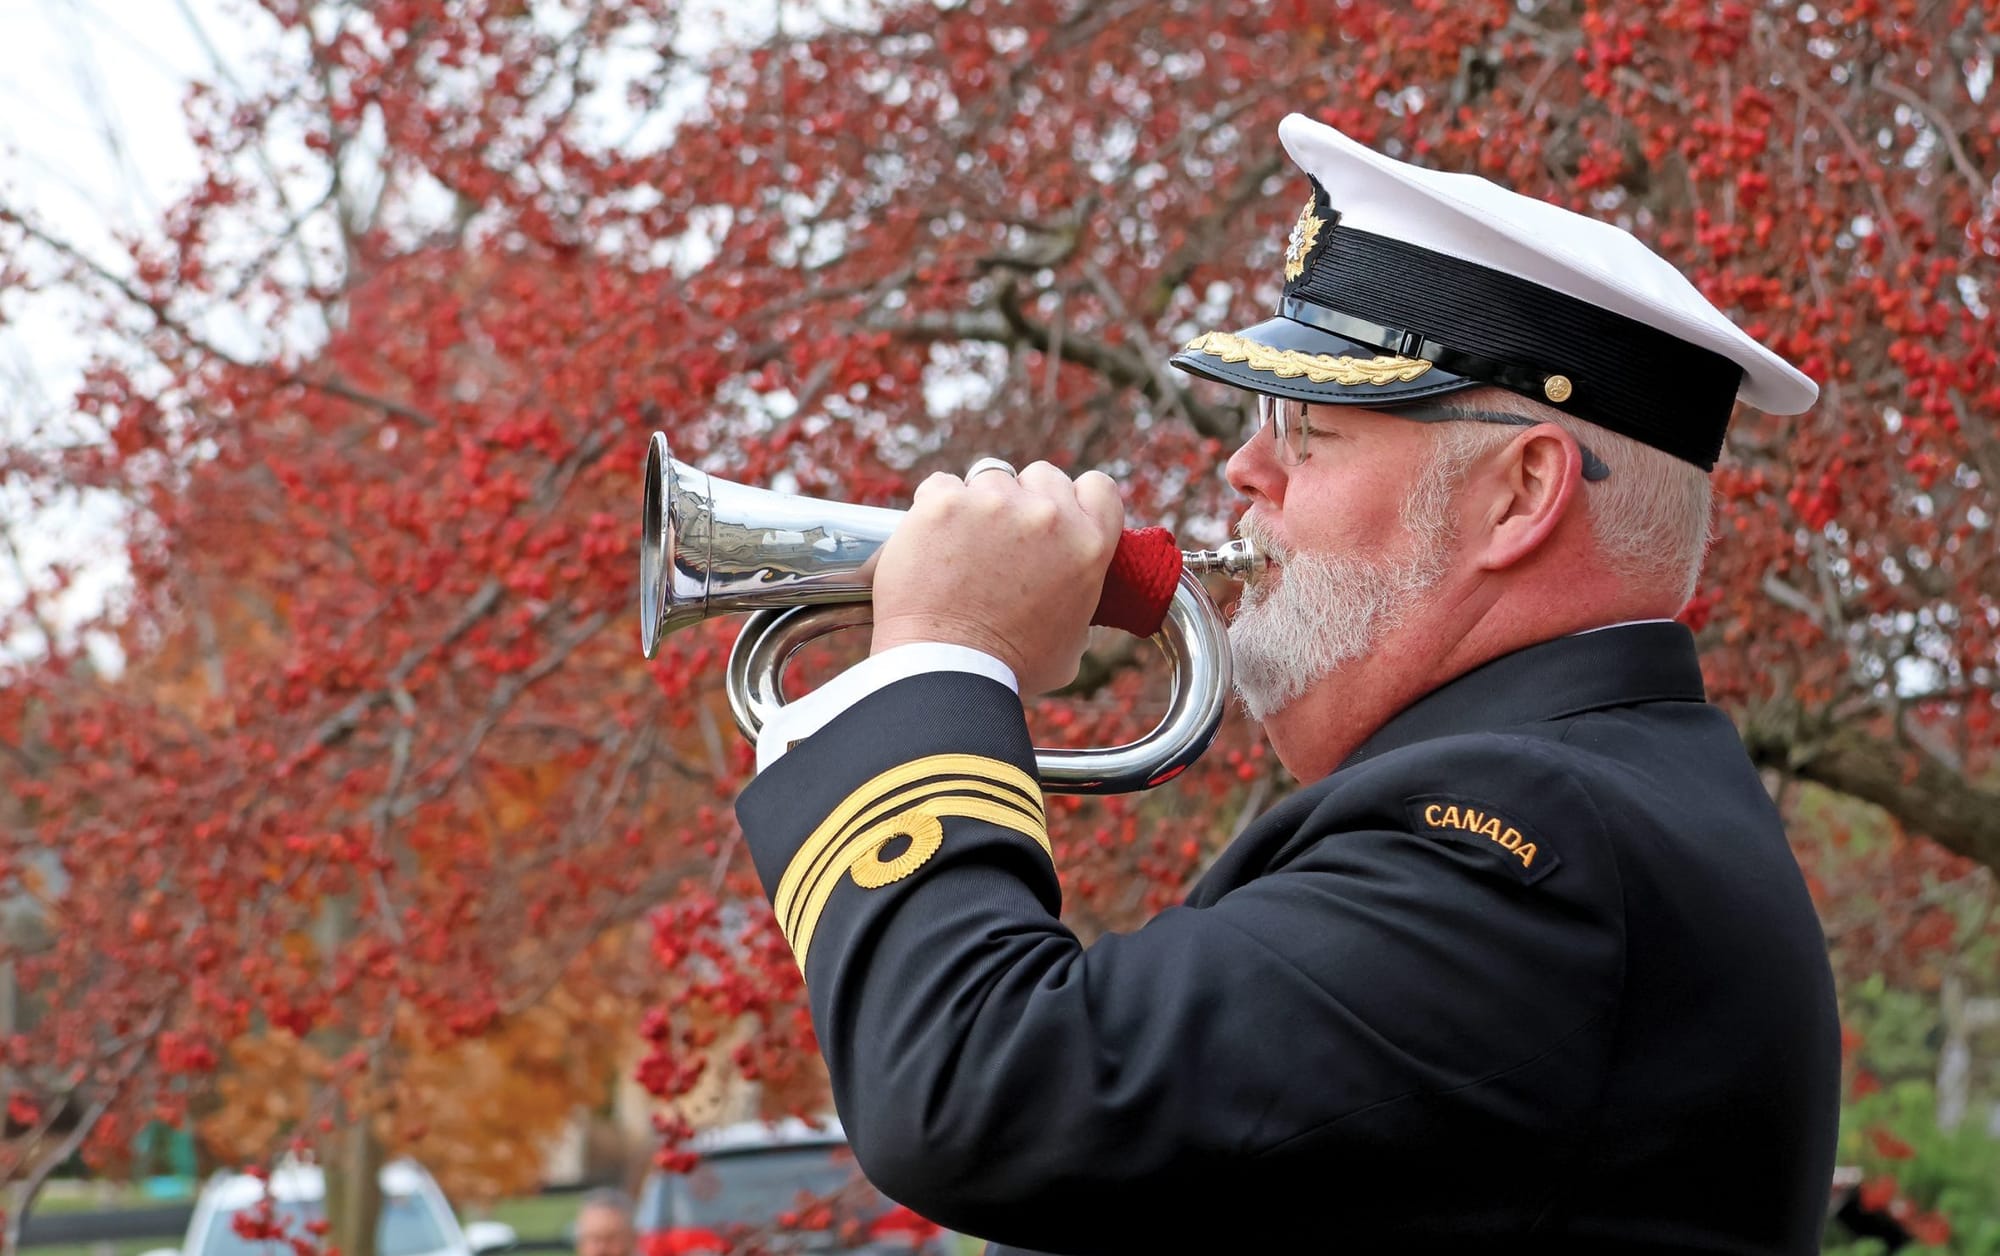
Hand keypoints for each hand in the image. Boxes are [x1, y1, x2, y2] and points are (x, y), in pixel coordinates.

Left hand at [870, 462, 1124, 694]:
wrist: (947, 670)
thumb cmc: (1009, 669)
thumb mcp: (1072, 643)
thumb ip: (1079, 603)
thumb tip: (1070, 597)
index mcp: (1088, 545)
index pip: (1098, 487)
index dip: (1075, 498)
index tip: (1056, 514)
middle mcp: (1048, 515)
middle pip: (1042, 476)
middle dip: (1023, 500)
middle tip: (1001, 539)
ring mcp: (995, 503)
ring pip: (989, 478)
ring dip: (977, 504)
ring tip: (960, 548)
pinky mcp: (945, 502)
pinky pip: (941, 485)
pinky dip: (935, 509)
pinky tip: (932, 543)